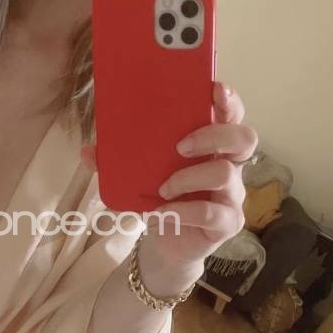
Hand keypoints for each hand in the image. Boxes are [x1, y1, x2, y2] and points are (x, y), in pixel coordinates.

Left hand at [81, 81, 257, 296]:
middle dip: (213, 135)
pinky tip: (163, 212)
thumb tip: (88, 151)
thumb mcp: (139, 173)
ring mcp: (231, 194)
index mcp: (213, 144)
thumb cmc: (161, 197)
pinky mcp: (227, 223)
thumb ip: (117, 159)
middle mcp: (229, 164)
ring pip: (225, 174)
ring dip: (188, 177)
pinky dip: (184, 211)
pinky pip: (212, 213)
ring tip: (162, 188)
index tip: (214, 90)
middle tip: (180, 146)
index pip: (232, 114)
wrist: (168, 243)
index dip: (229, 100)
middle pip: (244, 138)